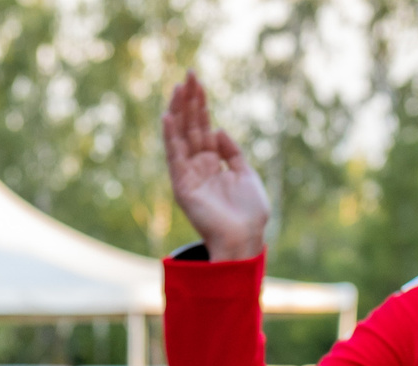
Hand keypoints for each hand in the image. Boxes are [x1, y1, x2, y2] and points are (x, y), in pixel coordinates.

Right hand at [163, 74, 270, 262]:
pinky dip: (171, 137)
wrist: (244, 240)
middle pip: (191, 127)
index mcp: (213, 163)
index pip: (202, 127)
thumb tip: (218, 130)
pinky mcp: (183, 187)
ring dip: (179, 111)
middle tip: (189, 74)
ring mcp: (189, 176)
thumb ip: (232, 152)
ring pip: (181, 137)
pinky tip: (169, 117)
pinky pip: (174, 158)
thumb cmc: (249, 213)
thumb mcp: (246, 174)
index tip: (198, 81)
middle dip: (189, 100)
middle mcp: (198, 167)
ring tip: (179, 87)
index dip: (201, 104)